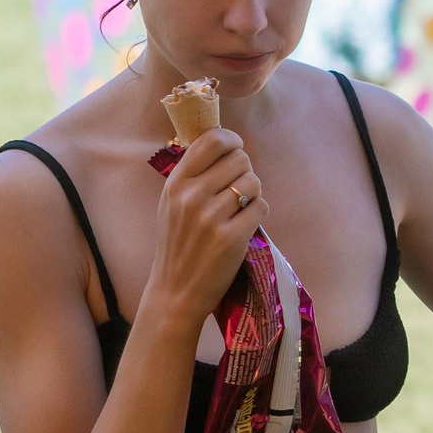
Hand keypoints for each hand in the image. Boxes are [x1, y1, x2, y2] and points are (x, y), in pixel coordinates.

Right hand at [145, 128, 266, 319]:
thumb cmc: (177, 245)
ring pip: (254, 182)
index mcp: (175, 183)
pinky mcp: (231, 237)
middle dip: (245, 171)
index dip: (232, 141)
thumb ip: (192, 175)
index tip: (235, 150)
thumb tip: (224, 143)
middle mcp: (191, 196)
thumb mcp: (172, 204)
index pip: (212, 140)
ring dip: (253, 194)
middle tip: (237, 190)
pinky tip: (244, 225)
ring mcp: (210, 217)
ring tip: (238, 210)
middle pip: (240, 159)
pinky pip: (261, 207)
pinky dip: (258, 214)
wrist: (174, 292)